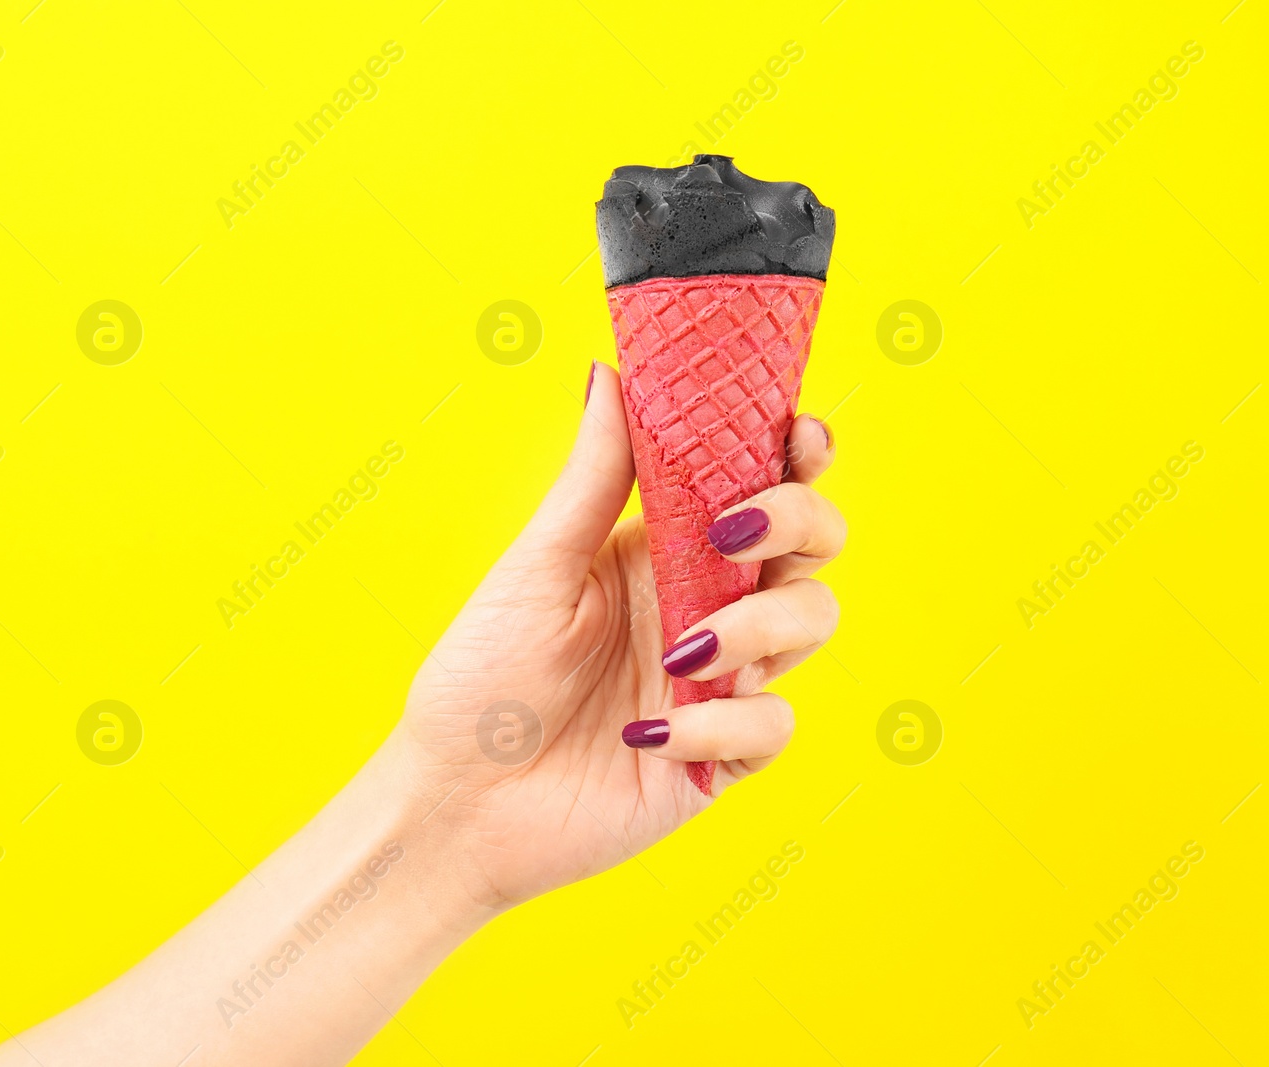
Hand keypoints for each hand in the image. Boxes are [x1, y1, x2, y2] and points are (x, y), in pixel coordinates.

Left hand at [395, 363, 844, 908]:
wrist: (457, 803)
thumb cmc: (481, 680)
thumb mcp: (535, 569)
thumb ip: (593, 478)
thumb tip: (614, 371)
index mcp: (665, 549)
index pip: (759, 485)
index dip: (797, 455)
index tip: (799, 434)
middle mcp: (707, 604)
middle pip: (812, 546)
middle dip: (800, 524)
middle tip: (736, 533)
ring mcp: (723, 679)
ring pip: (811, 622)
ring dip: (761, 624)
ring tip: (679, 652)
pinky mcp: (724, 754)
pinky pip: (773, 724)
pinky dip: (721, 725)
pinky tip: (649, 736)